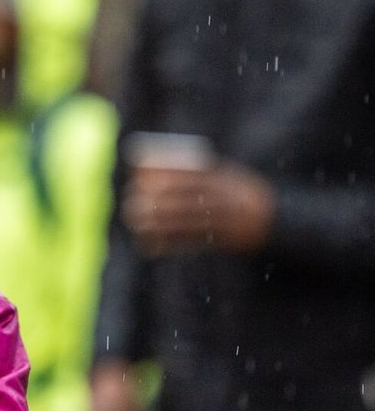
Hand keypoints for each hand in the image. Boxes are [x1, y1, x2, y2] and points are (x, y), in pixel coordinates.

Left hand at [122, 163, 273, 256]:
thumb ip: (193, 169)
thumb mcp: (224, 172)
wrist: (276, 219)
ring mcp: (222, 221)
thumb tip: (150, 167)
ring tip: (135, 220)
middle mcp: (222, 199)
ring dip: (154, 222)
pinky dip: (165, 243)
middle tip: (133, 201)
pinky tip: (147, 242)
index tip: (140, 175)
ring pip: (181, 222)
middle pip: (181, 198)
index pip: (186, 174)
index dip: (161, 176)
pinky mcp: (219, 241)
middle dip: (153, 200)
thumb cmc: (239, 191)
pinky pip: (188, 243)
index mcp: (223, 178)